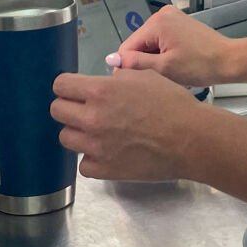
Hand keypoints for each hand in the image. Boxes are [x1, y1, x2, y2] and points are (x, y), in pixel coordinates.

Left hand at [51, 69, 203, 181]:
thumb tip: (106, 83)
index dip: (68, 86)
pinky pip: (83, 165)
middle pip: (56, 111)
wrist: (190, 138)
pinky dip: (92, 159)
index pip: (61, 85)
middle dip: (69, 108)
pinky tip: (106, 152)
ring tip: (97, 132)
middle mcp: (92, 118)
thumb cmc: (172, 103)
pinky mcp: (104, 169)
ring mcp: (95, 146)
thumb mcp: (145, 77)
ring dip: (78, 133)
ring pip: (65, 138)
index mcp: (100, 91)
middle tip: (85, 110)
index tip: (75, 90)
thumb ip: (118, 78)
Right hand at [107, 6, 231, 87]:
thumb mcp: (164, 68)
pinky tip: (176, 64)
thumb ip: (135, 63)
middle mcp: (161, 14)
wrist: (228, 61)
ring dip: (155, 60)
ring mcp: (171, 17)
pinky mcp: (179, 23)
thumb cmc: (199, 65)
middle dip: (145, 63)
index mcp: (156, 23)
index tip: (140, 83)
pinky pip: (161, 40)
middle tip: (161, 78)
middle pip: (139, 44)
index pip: (127, 47)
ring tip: (171, 72)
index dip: (129, 67)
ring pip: (150, 44)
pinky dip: (164, 54)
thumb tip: (110, 60)